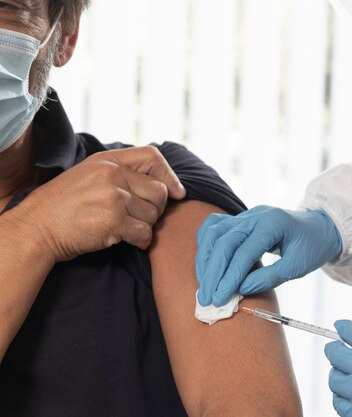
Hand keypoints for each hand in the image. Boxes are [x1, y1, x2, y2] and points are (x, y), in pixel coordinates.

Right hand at [16, 146, 185, 261]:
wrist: (37, 228)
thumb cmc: (65, 205)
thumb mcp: (89, 175)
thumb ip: (122, 173)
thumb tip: (166, 185)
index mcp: (107, 161)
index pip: (153, 156)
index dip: (170, 175)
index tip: (177, 193)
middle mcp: (112, 175)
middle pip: (160, 191)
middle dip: (156, 208)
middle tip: (139, 217)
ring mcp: (114, 198)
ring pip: (154, 214)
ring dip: (145, 226)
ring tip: (125, 228)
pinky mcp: (114, 221)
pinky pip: (145, 233)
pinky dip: (141, 241)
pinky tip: (127, 240)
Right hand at [195, 205, 341, 306]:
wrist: (319, 228)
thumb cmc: (312, 247)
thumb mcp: (298, 266)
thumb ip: (270, 277)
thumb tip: (241, 289)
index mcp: (273, 223)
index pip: (244, 251)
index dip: (229, 277)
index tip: (220, 299)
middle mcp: (256, 215)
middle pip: (224, 241)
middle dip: (213, 272)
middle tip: (207, 298)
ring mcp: (246, 214)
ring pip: (214, 232)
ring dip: (205, 260)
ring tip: (204, 286)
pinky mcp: (241, 219)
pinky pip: (215, 227)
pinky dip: (205, 245)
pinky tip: (205, 265)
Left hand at [325, 320, 351, 416]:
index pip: (351, 332)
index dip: (343, 328)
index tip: (339, 326)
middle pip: (336, 355)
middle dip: (333, 351)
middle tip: (333, 350)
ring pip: (335, 381)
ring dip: (336, 377)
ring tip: (339, 376)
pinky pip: (341, 406)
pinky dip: (342, 401)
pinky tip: (344, 399)